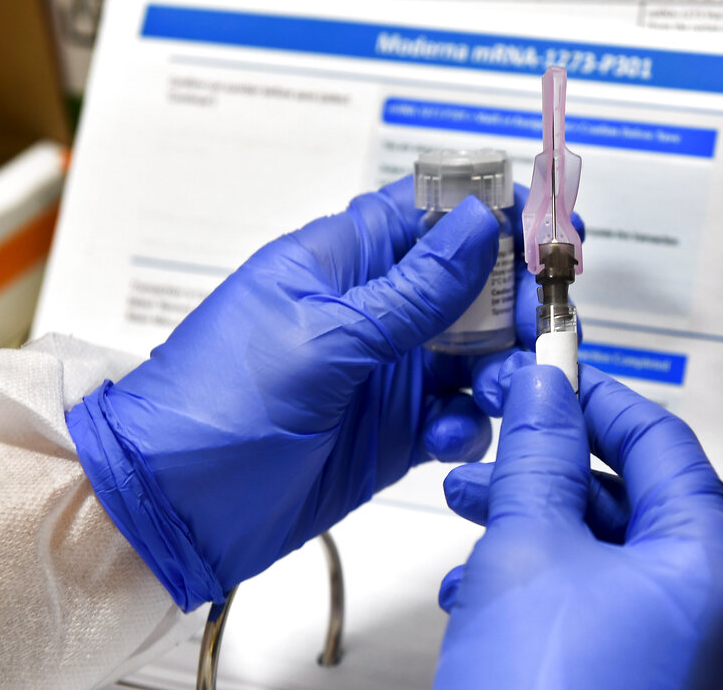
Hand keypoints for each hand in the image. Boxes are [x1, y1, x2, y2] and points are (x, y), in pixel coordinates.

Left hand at [66, 177, 540, 609]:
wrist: (175, 509)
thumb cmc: (218, 404)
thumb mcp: (323, 338)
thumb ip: (412, 290)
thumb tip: (479, 222)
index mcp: (341, 262)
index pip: (428, 213)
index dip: (491, 213)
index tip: (547, 227)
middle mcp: (371, 311)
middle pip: (469, 284)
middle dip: (511, 301)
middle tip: (536, 323)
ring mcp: (386, 372)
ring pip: (475, 352)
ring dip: (500, 367)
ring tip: (498, 390)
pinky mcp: (396, 429)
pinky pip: (458, 414)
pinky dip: (468, 424)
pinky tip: (448, 438)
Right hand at [435, 356, 722, 688]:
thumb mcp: (529, 552)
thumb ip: (538, 459)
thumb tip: (543, 391)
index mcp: (706, 565)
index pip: (662, 443)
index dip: (599, 398)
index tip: (549, 375)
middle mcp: (706, 612)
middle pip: (629, 500)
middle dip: (549, 465)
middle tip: (496, 436)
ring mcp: (672, 658)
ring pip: (600, 558)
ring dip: (530, 524)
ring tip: (468, 507)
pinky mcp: (630, 689)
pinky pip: (588, 613)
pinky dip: (534, 587)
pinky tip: (475, 592)